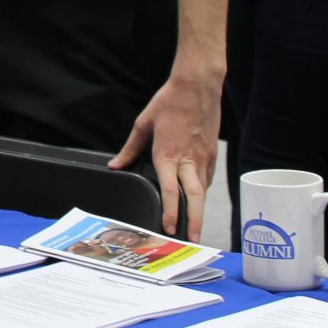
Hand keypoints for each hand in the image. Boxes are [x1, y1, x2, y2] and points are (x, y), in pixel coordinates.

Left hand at [108, 72, 221, 235]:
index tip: (169, 228)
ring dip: (199, 211)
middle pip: (195, 198)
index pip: (171, 190)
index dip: (170, 212)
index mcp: (168, 154)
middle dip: (194, 222)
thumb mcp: (143, 124)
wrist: (198, 86)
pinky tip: (195, 198)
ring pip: (203, 191)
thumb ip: (130, 149)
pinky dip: (201, 191)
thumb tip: (116, 165)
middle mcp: (189, 160)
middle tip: (193, 240)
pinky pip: (207, 179)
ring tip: (194, 228)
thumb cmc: (170, 102)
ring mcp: (203, 158)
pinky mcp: (212, 154)